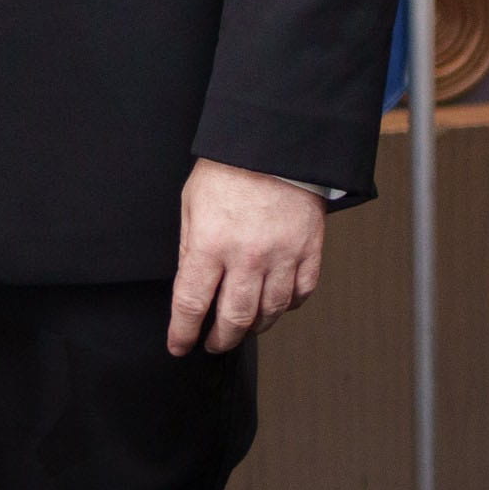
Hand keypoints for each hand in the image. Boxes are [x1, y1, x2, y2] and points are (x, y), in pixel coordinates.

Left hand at [167, 159, 325, 355]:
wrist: (276, 144)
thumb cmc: (229, 169)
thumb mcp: (191, 203)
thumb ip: (189, 247)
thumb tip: (189, 284)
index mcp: (210, 244)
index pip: (192, 304)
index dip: (182, 332)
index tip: (179, 345)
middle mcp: (247, 257)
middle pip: (234, 319)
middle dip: (220, 339)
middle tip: (212, 343)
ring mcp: (282, 257)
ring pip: (270, 312)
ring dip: (254, 327)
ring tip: (242, 328)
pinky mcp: (309, 251)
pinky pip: (301, 294)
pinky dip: (286, 306)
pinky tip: (275, 305)